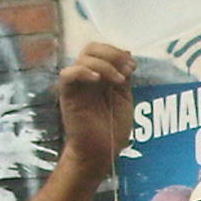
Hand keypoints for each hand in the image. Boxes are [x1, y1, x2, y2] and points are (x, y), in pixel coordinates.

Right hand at [57, 42, 134, 180]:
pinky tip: (98, 80)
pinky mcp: (67, 95)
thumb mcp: (124, 98)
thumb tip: (127, 55)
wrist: (101, 151)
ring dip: (104, 65)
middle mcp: (87, 77)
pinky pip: (68, 75)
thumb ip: (124, 77)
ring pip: (82, 59)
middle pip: (91, 49)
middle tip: (127, 68)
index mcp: (100, 76)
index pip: (102, 51)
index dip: (117, 52)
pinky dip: (83, 72)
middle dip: (111, 54)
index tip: (132, 65)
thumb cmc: (112, 128)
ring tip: (119, 80)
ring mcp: (77, 85)